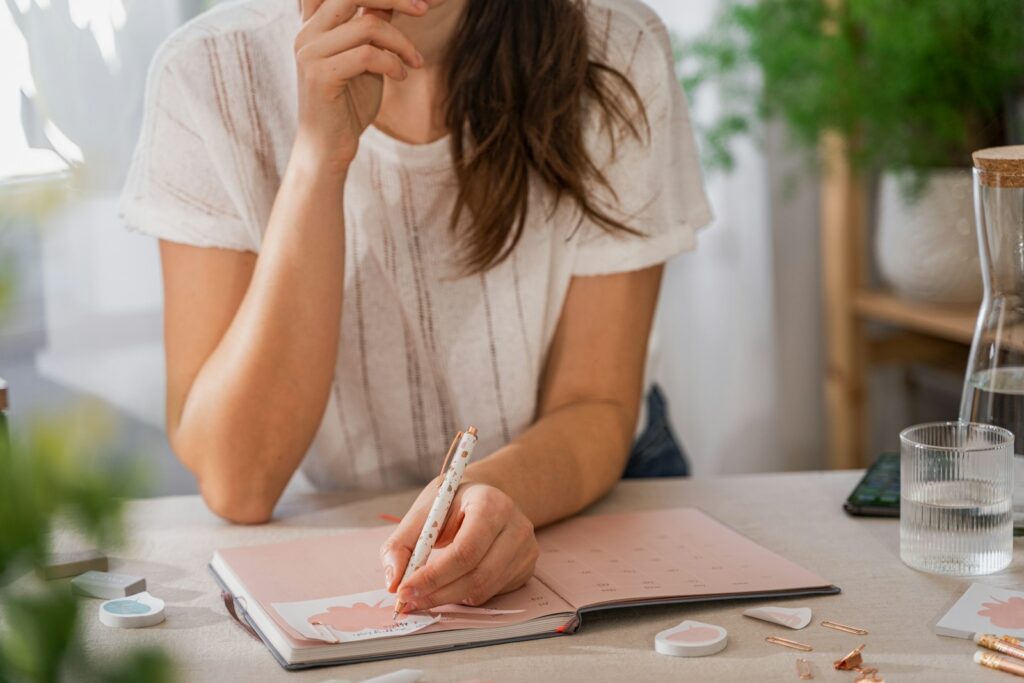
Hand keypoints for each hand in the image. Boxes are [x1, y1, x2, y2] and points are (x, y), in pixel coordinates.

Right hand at [293, 0, 427, 170]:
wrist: (329, 147)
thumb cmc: (349, 104)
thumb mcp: (367, 59)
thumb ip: (373, 28)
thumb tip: (397, 2)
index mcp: (315, 25)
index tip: (415, 1)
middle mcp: (307, 32)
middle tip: (423, 9)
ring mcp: (309, 52)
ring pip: (368, 26)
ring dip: (402, 43)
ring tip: (414, 62)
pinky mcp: (320, 74)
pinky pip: (368, 55)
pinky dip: (393, 63)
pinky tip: (401, 76)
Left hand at [380, 481, 539, 611]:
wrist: (484, 496)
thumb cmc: (453, 504)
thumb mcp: (424, 512)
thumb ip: (401, 544)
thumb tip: (393, 582)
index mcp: (491, 504)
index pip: (465, 550)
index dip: (433, 576)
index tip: (404, 590)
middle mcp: (516, 526)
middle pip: (477, 575)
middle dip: (437, 593)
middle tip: (409, 601)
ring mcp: (526, 549)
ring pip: (484, 589)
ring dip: (449, 597)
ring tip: (425, 592)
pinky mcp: (527, 567)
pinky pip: (492, 593)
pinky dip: (465, 595)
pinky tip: (453, 582)